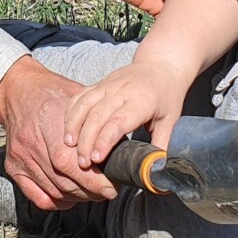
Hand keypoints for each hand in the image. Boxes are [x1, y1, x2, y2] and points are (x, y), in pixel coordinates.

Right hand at [0, 57, 115, 210]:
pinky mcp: (13, 168)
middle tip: (108, 190)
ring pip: (54, 191)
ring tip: (94, 192)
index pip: (70, 163)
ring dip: (78, 197)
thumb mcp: (78, 98)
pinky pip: (38, 196)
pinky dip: (57, 201)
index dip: (93, 180)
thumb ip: (97, 121)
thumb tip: (121, 144)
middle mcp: (31, 144)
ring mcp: (21, 158)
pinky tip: (71, 196)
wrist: (18, 91)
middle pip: (64, 181)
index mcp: (48, 123)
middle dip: (91, 191)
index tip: (112, 184)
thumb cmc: (52, 93)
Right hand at [63, 62, 190, 168]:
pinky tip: (67, 127)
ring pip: (85, 104)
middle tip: (82, 162)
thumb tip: (155, 171)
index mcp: (142, 101)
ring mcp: (107, 85)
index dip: (105, 140)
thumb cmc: (166, 97)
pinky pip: (80, 96)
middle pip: (97, 115)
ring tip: (69, 145)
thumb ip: (161, 146)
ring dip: (74, 125)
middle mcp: (122, 91)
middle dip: (87, 140)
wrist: (160, 65)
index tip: (96, 159)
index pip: (118, 122)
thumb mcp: (171, 121)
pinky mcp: (99, 83)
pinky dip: (71, 111)